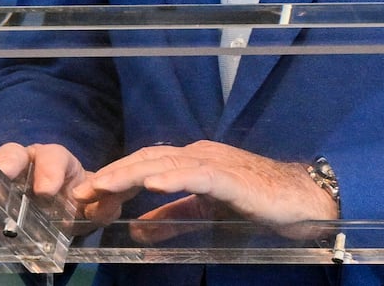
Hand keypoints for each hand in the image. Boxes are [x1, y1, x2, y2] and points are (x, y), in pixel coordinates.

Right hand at [0, 142, 124, 229]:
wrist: (69, 210)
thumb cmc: (81, 200)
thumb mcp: (97, 204)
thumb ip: (105, 204)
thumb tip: (109, 202)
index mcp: (57, 161)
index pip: (53, 156)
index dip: (49, 170)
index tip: (45, 191)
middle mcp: (28, 162)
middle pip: (16, 153)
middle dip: (7, 163)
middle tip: (2, 178)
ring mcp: (6, 175)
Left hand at [74, 140, 338, 241]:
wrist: (302, 199)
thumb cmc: (257, 203)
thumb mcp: (205, 213)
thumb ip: (173, 217)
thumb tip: (137, 229)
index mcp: (193, 161)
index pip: (146, 165)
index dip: (115, 177)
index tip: (86, 194)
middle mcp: (200, 154)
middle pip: (148, 159)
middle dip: (112, 175)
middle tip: (81, 192)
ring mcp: (215, 162)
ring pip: (166, 163)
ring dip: (131, 174)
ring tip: (102, 185)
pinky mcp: (232, 176)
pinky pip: (197, 175)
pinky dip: (173, 177)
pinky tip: (151, 183)